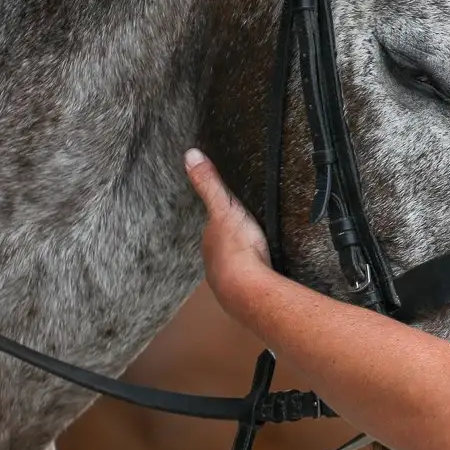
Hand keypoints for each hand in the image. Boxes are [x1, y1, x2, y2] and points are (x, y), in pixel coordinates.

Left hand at [187, 149, 274, 319]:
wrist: (249, 288)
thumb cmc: (237, 247)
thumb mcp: (224, 208)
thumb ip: (209, 184)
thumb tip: (190, 155)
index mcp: (209, 240)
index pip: (213, 226)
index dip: (223, 219)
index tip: (233, 213)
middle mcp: (212, 262)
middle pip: (222, 247)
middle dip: (232, 242)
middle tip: (247, 234)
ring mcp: (225, 280)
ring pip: (232, 265)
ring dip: (241, 261)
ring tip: (255, 254)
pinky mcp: (242, 294)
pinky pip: (246, 280)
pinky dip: (251, 276)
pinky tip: (260, 273)